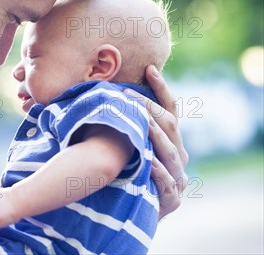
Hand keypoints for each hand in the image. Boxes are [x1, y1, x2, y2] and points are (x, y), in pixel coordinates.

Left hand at [127, 65, 189, 218]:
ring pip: (171, 152)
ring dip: (156, 136)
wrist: (136, 213)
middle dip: (150, 108)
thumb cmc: (128, 174)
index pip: (170, 110)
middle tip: (128, 94)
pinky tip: (150, 163)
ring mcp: (178, 178)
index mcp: (170, 141)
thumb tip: (103, 94)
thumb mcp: (129, 146)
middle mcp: (178, 156)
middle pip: (170, 125)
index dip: (161, 89)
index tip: (149, 68)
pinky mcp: (171, 198)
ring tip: (142, 121)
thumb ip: (125, 124)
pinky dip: (159, 172)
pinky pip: (167, 182)